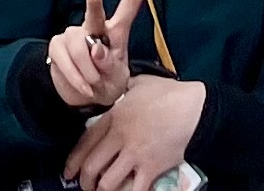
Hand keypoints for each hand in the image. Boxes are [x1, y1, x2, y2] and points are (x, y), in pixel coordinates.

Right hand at [43, 0, 149, 110]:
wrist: (83, 97)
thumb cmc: (106, 83)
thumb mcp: (115, 79)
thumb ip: (109, 65)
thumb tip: (96, 50)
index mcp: (115, 32)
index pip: (128, 8)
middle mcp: (94, 28)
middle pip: (94, 15)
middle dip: (94, 6)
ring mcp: (73, 35)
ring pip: (78, 47)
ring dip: (87, 71)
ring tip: (94, 84)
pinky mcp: (57, 45)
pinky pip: (65, 60)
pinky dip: (76, 78)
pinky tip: (84, 87)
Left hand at [59, 75, 205, 190]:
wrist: (195, 109)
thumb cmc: (169, 93)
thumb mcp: (139, 83)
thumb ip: (125, 88)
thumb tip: (119, 86)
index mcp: (114, 117)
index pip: (85, 142)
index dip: (74, 160)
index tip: (68, 172)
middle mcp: (120, 137)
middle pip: (92, 166)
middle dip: (85, 182)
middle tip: (86, 187)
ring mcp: (135, 154)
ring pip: (108, 182)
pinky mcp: (151, 168)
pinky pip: (134, 190)